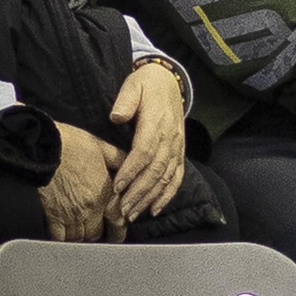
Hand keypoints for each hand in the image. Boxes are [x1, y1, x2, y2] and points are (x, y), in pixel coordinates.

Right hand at [39, 122, 127, 242]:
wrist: (41, 147)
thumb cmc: (69, 144)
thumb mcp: (101, 146)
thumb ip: (119, 159)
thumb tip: (132, 165)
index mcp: (105, 191)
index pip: (118, 219)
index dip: (120, 229)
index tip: (120, 231)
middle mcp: (89, 207)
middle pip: (97, 233)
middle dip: (100, 234)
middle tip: (100, 233)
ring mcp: (70, 214)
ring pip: (79, 238)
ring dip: (82, 237)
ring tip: (83, 233)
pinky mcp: (51, 215)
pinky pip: (59, 237)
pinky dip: (63, 239)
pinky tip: (64, 235)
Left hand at [109, 62, 185, 221]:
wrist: (168, 82)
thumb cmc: (146, 85)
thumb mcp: (133, 85)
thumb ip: (125, 100)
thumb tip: (116, 116)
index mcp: (157, 123)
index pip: (145, 151)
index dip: (132, 171)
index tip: (118, 187)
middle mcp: (171, 138)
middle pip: (156, 170)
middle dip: (139, 192)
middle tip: (122, 209)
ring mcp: (177, 147)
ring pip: (166, 177)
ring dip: (150, 198)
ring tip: (134, 214)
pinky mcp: (179, 152)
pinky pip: (177, 176)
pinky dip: (168, 194)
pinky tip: (156, 209)